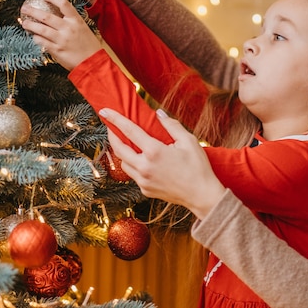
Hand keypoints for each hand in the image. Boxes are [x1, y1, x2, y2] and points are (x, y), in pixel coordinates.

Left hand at [20, 0, 101, 69]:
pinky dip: (36, 38)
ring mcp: (62, 40)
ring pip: (41, 29)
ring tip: (24, 23)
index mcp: (76, 21)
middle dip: (33, 11)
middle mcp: (68, 28)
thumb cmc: (90, 46)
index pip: (63, 4)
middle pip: (47, 16)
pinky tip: (34, 37)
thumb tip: (58, 16)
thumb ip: (72, 22)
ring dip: (31, 25)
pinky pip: (42, 42)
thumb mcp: (84, 29)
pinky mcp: (57, 50)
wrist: (93, 62)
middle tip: (25, 8)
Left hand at [99, 108, 225, 219]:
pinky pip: (133, 175)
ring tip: (126, 143)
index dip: (115, 119)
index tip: (105, 111)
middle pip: (119, 148)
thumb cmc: (198, 167)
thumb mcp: (189, 141)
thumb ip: (171, 125)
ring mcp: (143, 180)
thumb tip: (158, 114)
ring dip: (122, 152)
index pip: (129, 131)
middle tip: (110, 127)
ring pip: (124, 163)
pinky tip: (141, 160)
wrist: (202, 195)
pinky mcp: (145, 190)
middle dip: (112, 136)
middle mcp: (144, 167)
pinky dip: (133, 165)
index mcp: (154, 151)